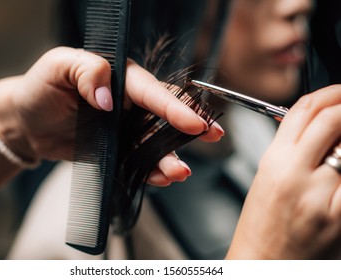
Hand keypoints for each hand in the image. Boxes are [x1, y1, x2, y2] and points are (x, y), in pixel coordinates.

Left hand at [9, 47, 223, 185]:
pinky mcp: (116, 149)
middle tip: (211, 135)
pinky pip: (138, 160)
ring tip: (178, 172)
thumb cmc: (41, 89)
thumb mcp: (57, 66)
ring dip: (169, 157)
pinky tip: (161, 177)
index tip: (194, 121)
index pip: (151, 89)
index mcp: (119, 77)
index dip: (174, 106)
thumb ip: (87, 71)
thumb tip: (108, 100)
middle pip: (163, 115)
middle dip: (188, 127)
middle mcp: (127, 102)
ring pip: (154, 142)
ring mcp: (124, 128)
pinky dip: (151, 170)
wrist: (27, 123)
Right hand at [226, 85, 340, 258]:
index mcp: (273, 162)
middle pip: (331, 119)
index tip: (339, 92)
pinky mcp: (340, 217)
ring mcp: (321, 196)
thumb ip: (292, 146)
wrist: (263, 264)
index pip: (304, 110)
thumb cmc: (261, 225)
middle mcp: (296, 174)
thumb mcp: (268, 177)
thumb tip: (319, 124)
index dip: (328, 93)